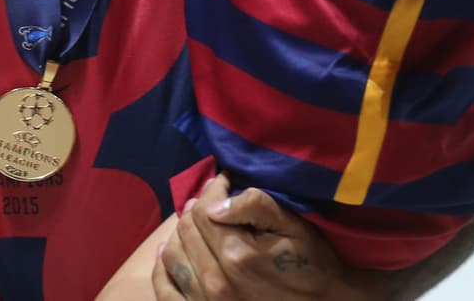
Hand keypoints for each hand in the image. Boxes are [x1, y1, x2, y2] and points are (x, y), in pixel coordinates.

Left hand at [152, 176, 376, 300]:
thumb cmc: (311, 264)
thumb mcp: (294, 227)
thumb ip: (256, 206)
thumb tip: (216, 202)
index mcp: (237, 255)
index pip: (203, 211)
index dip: (212, 190)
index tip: (224, 182)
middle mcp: (217, 282)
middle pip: (187, 230)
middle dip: (197, 207)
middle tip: (211, 198)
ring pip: (173, 255)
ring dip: (179, 232)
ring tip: (193, 221)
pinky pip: (166, 291)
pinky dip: (162, 269)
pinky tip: (167, 252)